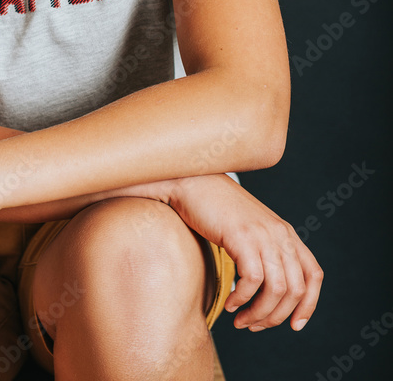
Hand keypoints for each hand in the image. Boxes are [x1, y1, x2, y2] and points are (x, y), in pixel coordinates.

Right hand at [165, 173, 323, 332]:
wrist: (193, 182)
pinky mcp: (241, 237)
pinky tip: (229, 304)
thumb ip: (265, 251)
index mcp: (286, 232)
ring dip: (258, 314)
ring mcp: (262, 234)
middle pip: (295, 290)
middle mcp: (279, 233)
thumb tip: (269, 291)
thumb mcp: (251, 229)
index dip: (309, 305)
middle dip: (276, 316)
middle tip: (254, 326)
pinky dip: (241, 300)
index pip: (314, 274)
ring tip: (240, 321)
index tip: (294, 326)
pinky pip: (251, 281)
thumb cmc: (216, 209)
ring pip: (275, 290)